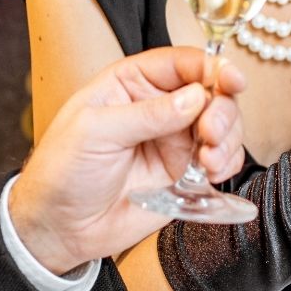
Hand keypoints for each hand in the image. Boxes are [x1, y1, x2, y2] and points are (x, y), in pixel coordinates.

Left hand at [9, 47, 243, 273]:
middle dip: (222, 109)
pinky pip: (221, 160)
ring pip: (223, 126)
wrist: (59, 228)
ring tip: (210, 161)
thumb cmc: (62, 171)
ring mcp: (174, 140)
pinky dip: (228, 163)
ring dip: (228, 139)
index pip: (182, 63)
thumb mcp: (95, 132)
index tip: (231, 80)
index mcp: (131, 83)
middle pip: (211, 92)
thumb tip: (195, 97)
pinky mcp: (185, 174)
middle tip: (211, 133)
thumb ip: (147, 114)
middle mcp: (159, 107)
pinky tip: (212, 174)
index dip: (212, 66)